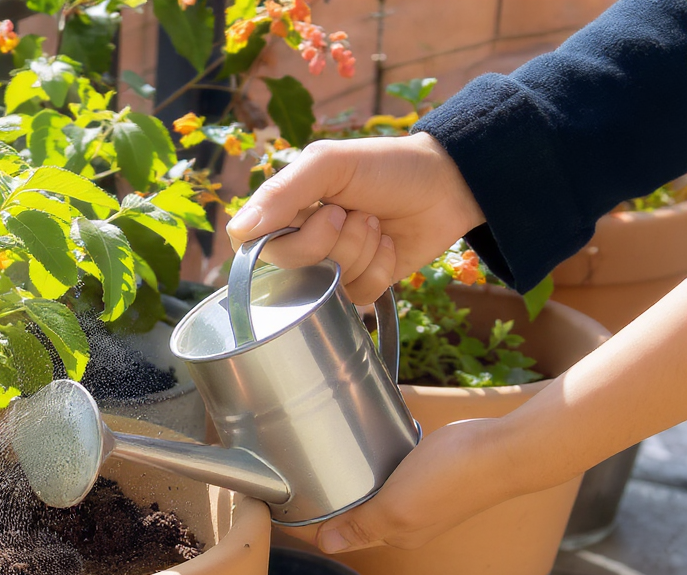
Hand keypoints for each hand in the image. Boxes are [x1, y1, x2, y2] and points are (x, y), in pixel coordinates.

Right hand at [227, 133, 484, 303]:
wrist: (448, 183)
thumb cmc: (386, 165)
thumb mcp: (330, 164)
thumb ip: (283, 192)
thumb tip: (238, 231)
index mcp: (284, 209)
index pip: (252, 245)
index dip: (288, 241)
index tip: (324, 213)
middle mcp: (301, 239)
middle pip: (291, 268)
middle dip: (334, 242)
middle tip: (355, 213)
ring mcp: (330, 266)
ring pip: (326, 285)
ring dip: (361, 251)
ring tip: (377, 224)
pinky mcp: (361, 285)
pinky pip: (356, 297)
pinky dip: (379, 270)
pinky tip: (389, 245)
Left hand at [280, 418, 521, 552]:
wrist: (505, 450)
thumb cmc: (452, 478)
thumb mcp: (398, 506)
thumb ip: (363, 526)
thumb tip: (326, 546)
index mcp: (395, 535)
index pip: (342, 532)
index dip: (314, 519)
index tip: (285, 495)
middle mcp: (406, 521)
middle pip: (355, 513)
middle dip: (328, 498)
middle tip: (296, 469)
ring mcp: (420, 498)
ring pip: (373, 491)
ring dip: (351, 480)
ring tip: (320, 455)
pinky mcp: (432, 473)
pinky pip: (392, 472)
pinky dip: (374, 464)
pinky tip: (363, 443)